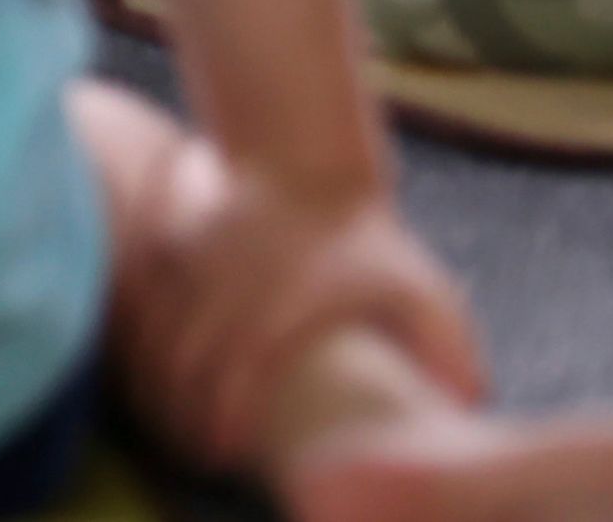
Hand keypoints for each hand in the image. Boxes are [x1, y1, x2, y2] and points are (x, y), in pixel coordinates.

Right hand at [143, 168, 481, 465]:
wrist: (305, 158)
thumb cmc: (366, 236)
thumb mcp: (422, 287)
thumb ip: (450, 348)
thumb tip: (472, 401)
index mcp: (281, 309)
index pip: (237, 375)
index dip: (225, 418)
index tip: (227, 453)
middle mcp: (230, 290)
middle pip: (186, 363)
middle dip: (183, 413)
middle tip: (197, 452)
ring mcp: (198, 267)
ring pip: (157, 335)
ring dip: (157, 381)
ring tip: (170, 420)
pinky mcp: (177, 250)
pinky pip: (144, 303)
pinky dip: (141, 341)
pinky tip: (149, 368)